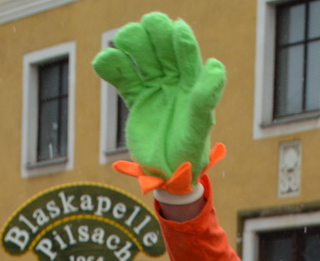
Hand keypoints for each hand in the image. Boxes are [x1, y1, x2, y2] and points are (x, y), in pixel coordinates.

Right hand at [93, 13, 225, 186]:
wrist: (168, 173)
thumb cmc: (189, 150)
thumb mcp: (199, 124)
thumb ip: (205, 95)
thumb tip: (216, 65)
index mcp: (192, 81)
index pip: (185, 51)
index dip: (179, 38)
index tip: (174, 29)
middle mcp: (173, 79)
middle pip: (160, 45)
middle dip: (152, 34)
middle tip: (142, 33)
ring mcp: (153, 87)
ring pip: (140, 55)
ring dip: (131, 42)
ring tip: (123, 43)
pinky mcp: (135, 98)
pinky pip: (122, 76)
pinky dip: (110, 65)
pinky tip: (103, 61)